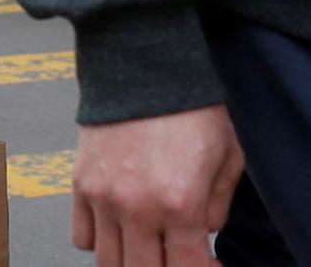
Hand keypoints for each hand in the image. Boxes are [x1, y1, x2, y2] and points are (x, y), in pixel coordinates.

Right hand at [73, 105, 245, 266]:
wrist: (146, 63)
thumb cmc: (193, 107)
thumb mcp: (228, 157)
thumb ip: (219, 207)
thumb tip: (204, 233)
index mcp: (180, 204)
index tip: (210, 263)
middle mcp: (137, 209)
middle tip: (177, 254)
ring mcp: (103, 198)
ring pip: (109, 264)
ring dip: (131, 261)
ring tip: (149, 247)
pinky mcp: (81, 183)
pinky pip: (81, 237)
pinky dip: (99, 241)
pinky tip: (120, 227)